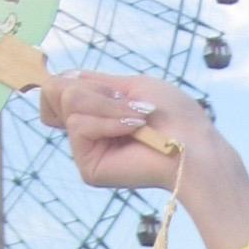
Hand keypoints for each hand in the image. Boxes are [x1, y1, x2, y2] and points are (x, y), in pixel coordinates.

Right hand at [36, 68, 236, 200]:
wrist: (193, 145)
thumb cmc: (173, 115)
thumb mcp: (128, 86)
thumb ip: (89, 84)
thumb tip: (54, 81)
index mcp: (94, 114)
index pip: (56, 87)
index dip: (71, 80)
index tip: (108, 89)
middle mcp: (86, 134)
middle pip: (57, 90)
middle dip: (98, 90)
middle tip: (130, 105)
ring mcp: (86, 151)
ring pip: (70, 103)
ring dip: (109, 104)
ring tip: (137, 120)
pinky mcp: (88, 168)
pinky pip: (79, 125)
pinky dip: (110, 121)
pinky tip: (134, 131)